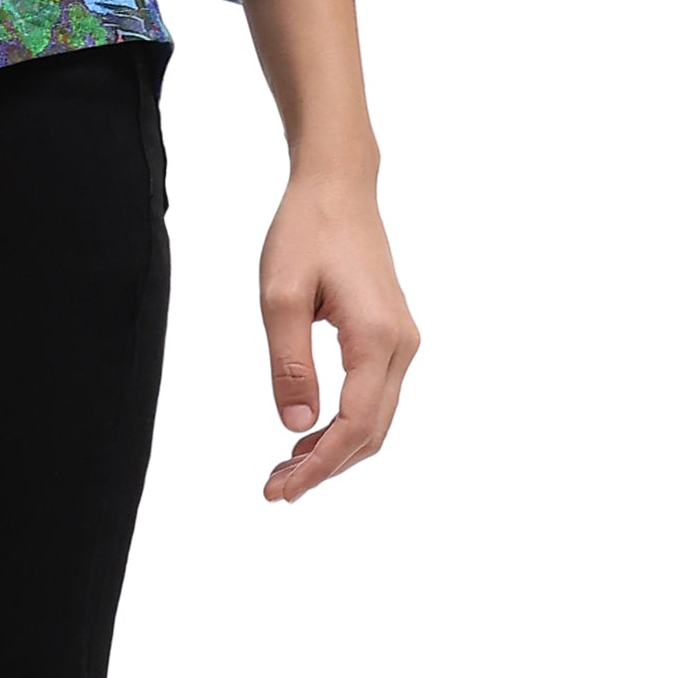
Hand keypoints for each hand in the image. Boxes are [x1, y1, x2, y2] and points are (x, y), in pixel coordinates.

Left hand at [257, 169, 419, 502]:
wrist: (338, 187)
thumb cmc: (306, 231)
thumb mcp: (280, 296)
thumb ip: (289, 362)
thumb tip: (296, 425)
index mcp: (377, 337)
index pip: (355, 424)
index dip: (321, 465)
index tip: (283, 490)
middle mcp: (401, 345)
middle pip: (371, 431)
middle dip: (325, 468)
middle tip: (275, 489)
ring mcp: (402, 341)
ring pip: (375, 419)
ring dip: (334, 451)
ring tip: (284, 469)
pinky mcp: (391, 336)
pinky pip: (374, 397)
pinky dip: (344, 426)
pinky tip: (308, 436)